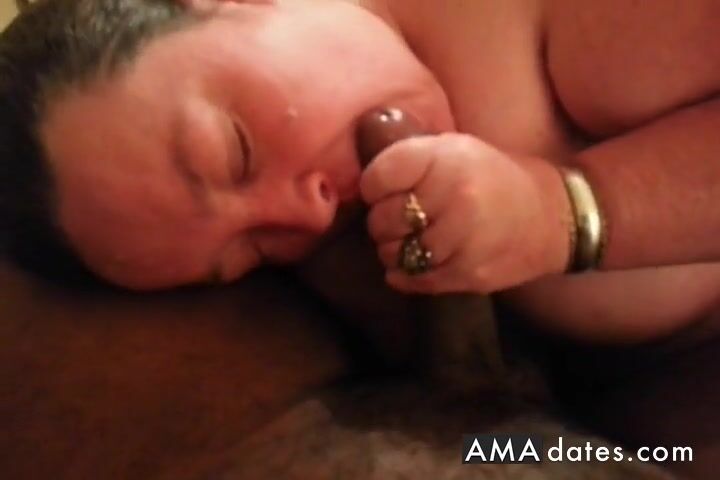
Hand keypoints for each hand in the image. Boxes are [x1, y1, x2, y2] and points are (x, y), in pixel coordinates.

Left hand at [359, 132, 571, 293]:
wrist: (552, 215)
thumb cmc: (493, 177)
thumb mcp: (455, 149)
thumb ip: (413, 159)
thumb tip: (366, 185)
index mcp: (446, 158)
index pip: (379, 177)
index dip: (373, 187)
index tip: (383, 190)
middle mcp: (455, 197)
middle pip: (382, 220)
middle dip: (382, 222)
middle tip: (398, 219)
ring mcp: (463, 239)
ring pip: (396, 254)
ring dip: (393, 251)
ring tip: (410, 240)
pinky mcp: (469, 273)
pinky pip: (415, 280)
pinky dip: (405, 275)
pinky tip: (413, 264)